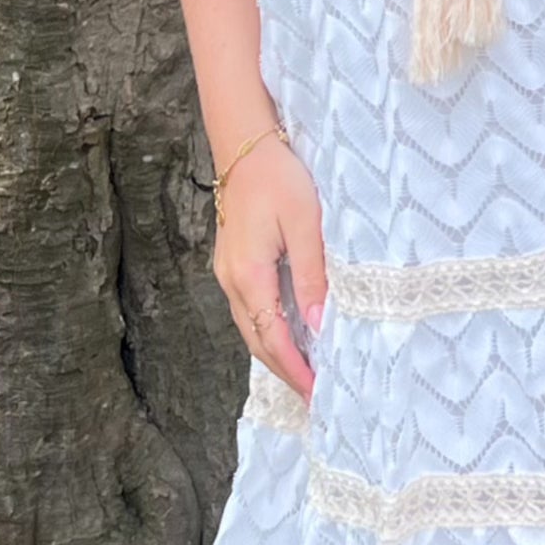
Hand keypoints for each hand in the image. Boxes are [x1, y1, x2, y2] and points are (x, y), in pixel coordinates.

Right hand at [214, 135, 326, 397]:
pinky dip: (269, 333)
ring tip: (305, 376)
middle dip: (284, 372)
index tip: (316, 392)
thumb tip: (316, 323)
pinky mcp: (233, 265)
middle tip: (314, 397)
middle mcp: (232, 280)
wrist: (246, 147)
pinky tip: (289, 338)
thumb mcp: (305, 224)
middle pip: (256, 341)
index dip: (294, 368)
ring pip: (251, 328)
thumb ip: (311, 275)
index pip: (272, 336)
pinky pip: (250, 311)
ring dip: (275, 355)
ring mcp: (228, 273)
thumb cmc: (280, 179)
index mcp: (249, 274)